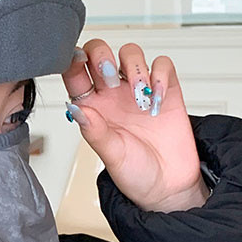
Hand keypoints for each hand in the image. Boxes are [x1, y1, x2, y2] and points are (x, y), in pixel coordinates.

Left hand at [61, 40, 209, 212]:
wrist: (169, 187)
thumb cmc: (136, 174)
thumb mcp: (111, 156)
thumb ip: (94, 132)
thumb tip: (75, 109)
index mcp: (92, 109)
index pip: (74, 74)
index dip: (72, 61)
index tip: (76, 61)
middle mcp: (112, 96)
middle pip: (99, 54)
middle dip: (102, 56)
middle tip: (111, 78)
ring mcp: (138, 91)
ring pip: (130, 53)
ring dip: (133, 66)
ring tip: (140, 95)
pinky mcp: (166, 90)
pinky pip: (162, 65)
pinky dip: (160, 74)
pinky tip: (157, 97)